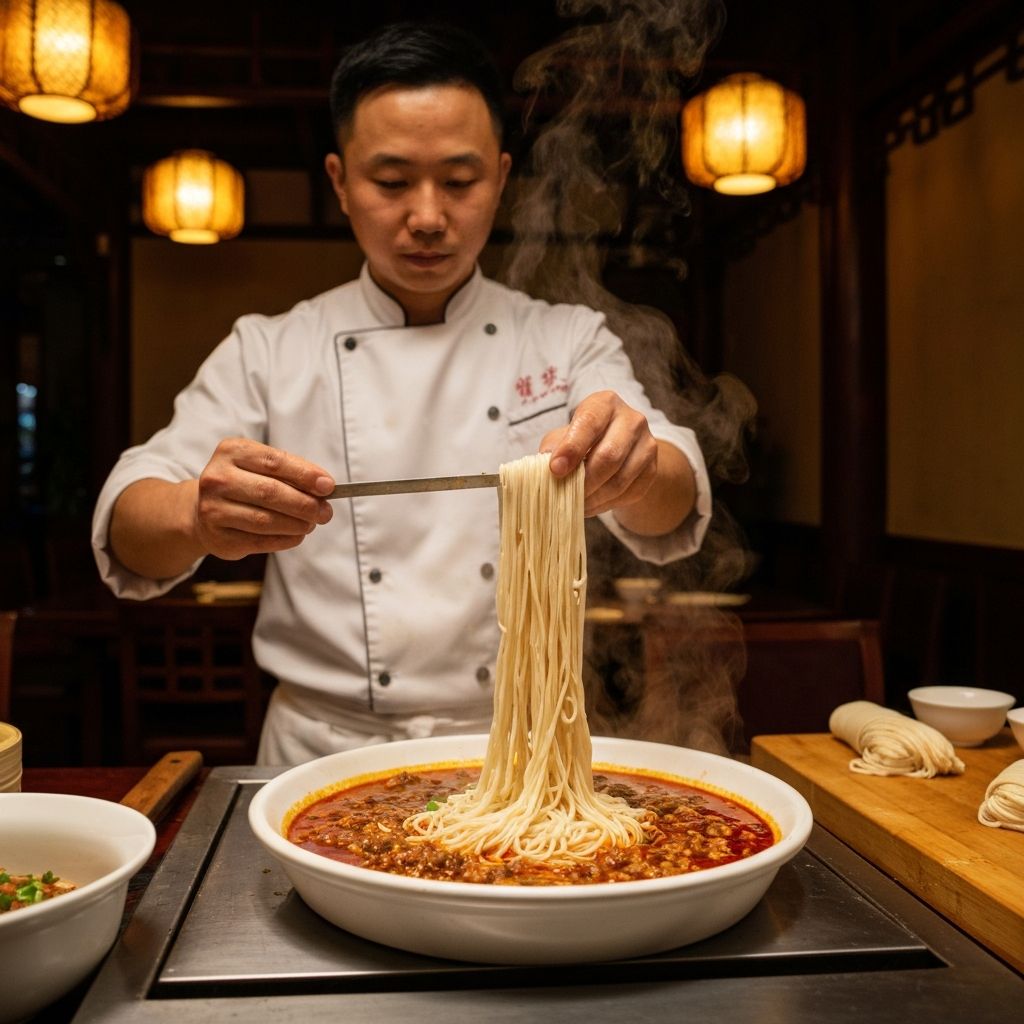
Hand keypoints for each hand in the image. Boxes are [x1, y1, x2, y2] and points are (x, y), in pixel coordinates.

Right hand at [193, 438, 334, 558]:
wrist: (203, 508)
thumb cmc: (244, 483)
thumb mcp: (262, 466)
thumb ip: (291, 473)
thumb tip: (325, 487)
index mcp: (231, 451)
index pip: (275, 462)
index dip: (305, 474)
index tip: (329, 486)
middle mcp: (217, 478)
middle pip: (270, 492)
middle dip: (305, 504)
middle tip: (326, 512)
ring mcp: (213, 509)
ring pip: (265, 520)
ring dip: (297, 524)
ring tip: (312, 524)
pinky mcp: (218, 537)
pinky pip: (260, 541)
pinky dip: (285, 539)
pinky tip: (297, 535)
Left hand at [540, 391, 657, 516]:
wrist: (619, 445)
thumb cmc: (582, 438)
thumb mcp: (564, 434)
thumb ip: (554, 447)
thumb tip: (545, 468)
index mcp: (605, 403)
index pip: (589, 423)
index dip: (572, 448)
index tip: (555, 470)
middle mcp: (632, 420)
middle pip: (609, 456)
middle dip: (583, 481)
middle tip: (565, 496)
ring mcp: (647, 444)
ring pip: (620, 479)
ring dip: (594, 498)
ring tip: (575, 505)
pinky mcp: (652, 469)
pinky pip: (630, 493)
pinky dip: (606, 504)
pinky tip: (591, 505)